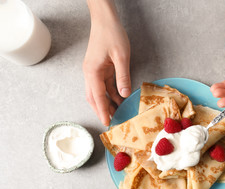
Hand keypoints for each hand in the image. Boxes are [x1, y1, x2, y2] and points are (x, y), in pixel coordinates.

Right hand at [83, 0, 130, 125]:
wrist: (105, 20)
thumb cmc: (112, 34)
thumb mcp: (121, 57)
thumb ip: (123, 77)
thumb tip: (124, 94)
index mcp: (92, 72)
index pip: (97, 97)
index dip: (102, 111)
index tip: (106, 123)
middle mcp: (90, 73)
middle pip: (94, 98)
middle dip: (102, 110)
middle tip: (112, 122)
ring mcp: (94, 71)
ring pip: (98, 92)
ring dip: (107, 103)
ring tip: (117, 113)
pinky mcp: (99, 68)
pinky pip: (104, 85)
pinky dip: (110, 93)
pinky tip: (119, 99)